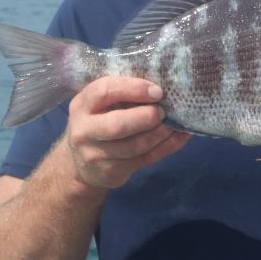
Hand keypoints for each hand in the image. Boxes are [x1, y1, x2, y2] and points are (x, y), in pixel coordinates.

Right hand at [64, 76, 190, 189]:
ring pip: (135, 146)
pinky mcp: (111, 173)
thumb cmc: (100, 119)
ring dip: (160, 134)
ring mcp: (95, 155)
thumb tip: (162, 86)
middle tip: (164, 111)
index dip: (134, 89)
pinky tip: (180, 137)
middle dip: (147, 117)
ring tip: (174, 123)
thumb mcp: (102, 102)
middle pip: (118, 125)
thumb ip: (124, 92)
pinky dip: (167, 147)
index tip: (157, 91)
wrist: (80, 162)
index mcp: (83, 104)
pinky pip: (145, 159)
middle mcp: (84, 131)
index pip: (105, 91)